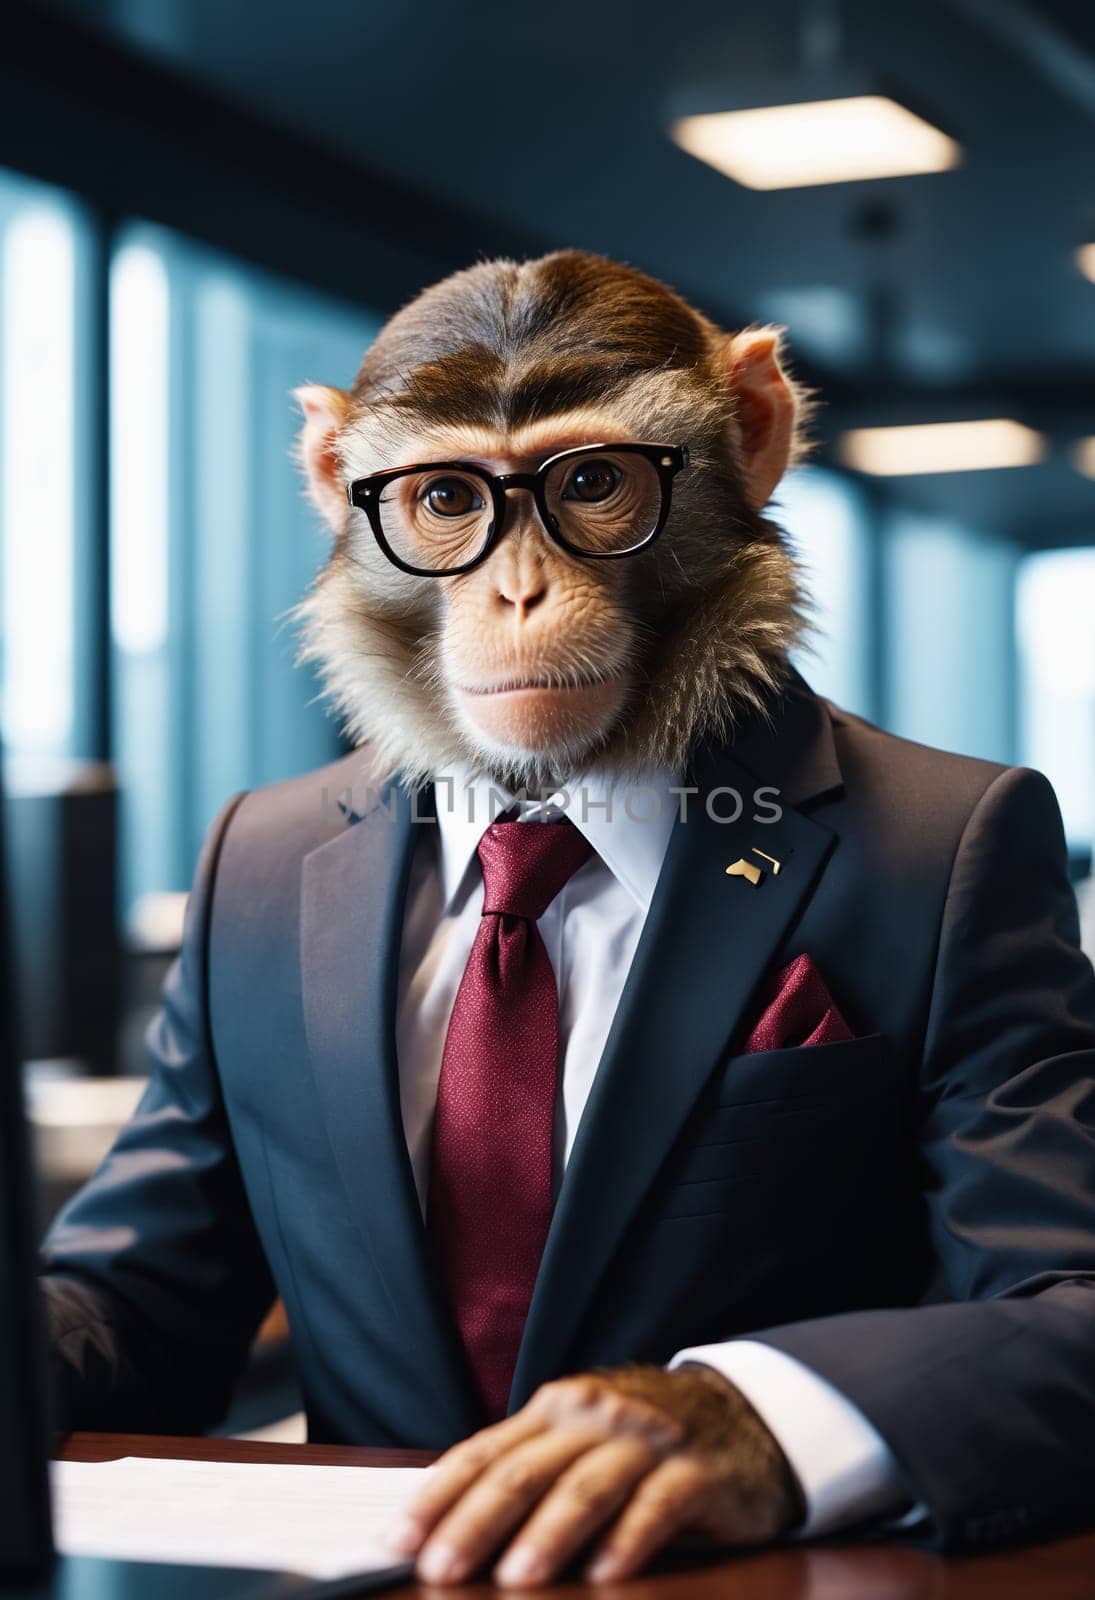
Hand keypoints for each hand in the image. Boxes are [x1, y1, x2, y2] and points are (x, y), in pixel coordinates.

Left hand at [389, 1364, 803, 1585]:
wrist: (740, 1415)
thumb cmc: (639, 1441)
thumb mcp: (580, 1441)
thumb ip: (527, 1471)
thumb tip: (447, 1531)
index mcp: (554, 1409)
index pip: (484, 1454)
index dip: (438, 1499)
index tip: (399, 1543)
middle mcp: (593, 1417)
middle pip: (525, 1472)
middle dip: (477, 1524)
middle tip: (442, 1569)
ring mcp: (645, 1441)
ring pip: (586, 1487)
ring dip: (547, 1535)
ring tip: (516, 1578)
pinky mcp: (694, 1472)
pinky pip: (656, 1506)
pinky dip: (628, 1538)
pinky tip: (605, 1573)